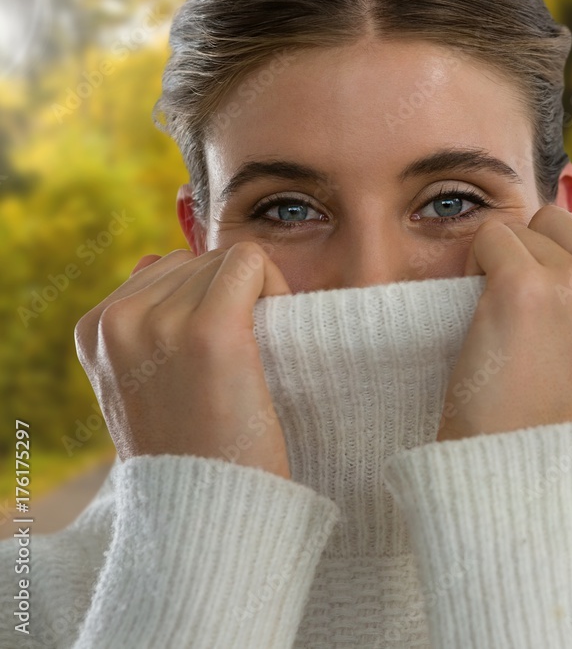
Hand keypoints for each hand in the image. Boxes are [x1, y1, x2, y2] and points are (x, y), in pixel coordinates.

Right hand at [74, 242, 292, 477]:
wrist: (205, 510)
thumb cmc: (189, 448)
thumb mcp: (141, 385)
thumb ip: (142, 323)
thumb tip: (153, 259)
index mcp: (94, 329)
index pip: (167, 269)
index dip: (207, 300)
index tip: (218, 352)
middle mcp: (118, 320)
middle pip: (199, 261)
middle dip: (231, 295)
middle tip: (242, 358)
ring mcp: (160, 323)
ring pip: (228, 260)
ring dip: (256, 294)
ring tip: (252, 356)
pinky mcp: (210, 330)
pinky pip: (251, 263)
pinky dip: (276, 286)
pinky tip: (278, 330)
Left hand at [436, 183, 571, 441]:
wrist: (518, 469)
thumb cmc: (551, 409)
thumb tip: (565, 215)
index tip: (563, 270)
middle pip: (561, 213)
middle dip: (536, 250)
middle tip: (532, 315)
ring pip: (523, 227)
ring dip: (503, 264)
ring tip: (511, 327)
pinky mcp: (524, 288)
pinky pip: (489, 239)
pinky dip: (475, 268)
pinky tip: (486, 320)